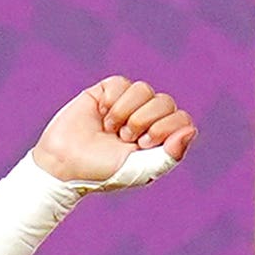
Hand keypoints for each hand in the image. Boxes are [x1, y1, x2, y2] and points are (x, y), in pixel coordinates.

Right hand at [34, 78, 196, 188]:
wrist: (64, 165)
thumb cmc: (104, 172)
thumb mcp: (141, 171)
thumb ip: (169, 155)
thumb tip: (190, 131)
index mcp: (161, 137)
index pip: (182, 119)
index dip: (166, 127)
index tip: (144, 144)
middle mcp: (147, 118)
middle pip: (165, 102)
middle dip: (144, 121)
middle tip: (125, 138)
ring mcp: (127, 104)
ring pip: (144, 89)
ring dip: (125, 111)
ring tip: (111, 129)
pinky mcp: (106, 93)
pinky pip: (121, 82)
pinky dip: (112, 99)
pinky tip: (101, 114)